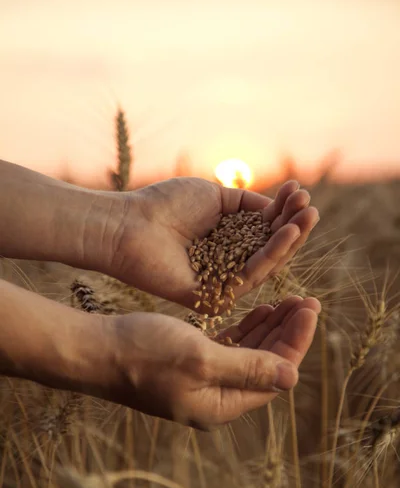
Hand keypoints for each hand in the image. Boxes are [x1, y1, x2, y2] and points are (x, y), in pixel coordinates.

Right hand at [101, 296, 320, 427]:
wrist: (95, 351)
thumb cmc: (143, 353)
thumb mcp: (200, 358)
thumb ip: (247, 367)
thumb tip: (293, 377)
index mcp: (221, 405)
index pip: (274, 376)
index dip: (295, 342)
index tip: (310, 309)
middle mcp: (214, 399)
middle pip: (265, 365)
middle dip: (287, 333)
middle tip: (306, 301)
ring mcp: (201, 382)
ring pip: (249, 354)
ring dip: (269, 329)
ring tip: (288, 302)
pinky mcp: (188, 365)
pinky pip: (229, 349)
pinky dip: (245, 330)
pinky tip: (258, 310)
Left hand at [106, 178, 318, 309]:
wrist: (129, 224)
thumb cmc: (165, 205)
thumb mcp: (214, 195)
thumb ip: (247, 203)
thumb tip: (277, 206)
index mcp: (227, 241)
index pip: (264, 230)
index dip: (283, 212)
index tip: (299, 190)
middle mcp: (228, 263)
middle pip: (270, 249)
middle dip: (293, 226)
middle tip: (311, 207)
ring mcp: (222, 282)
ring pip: (266, 264)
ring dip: (289, 240)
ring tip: (307, 216)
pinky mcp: (214, 297)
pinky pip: (249, 276)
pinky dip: (271, 254)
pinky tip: (287, 233)